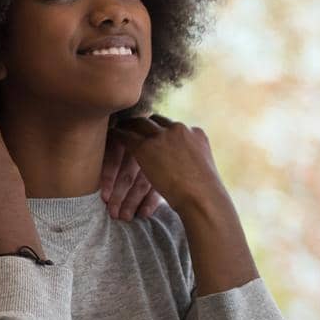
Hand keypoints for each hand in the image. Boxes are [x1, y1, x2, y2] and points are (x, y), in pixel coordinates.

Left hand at [110, 114, 228, 215]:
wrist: (203, 198)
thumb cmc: (207, 193)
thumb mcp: (205, 168)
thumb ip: (195, 158)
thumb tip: (190, 163)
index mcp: (195, 133)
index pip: (173, 126)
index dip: (161, 129)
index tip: (154, 132)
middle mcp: (178, 129)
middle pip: (155, 120)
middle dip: (144, 124)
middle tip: (133, 126)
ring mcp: (162, 136)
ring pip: (138, 124)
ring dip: (129, 126)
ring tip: (120, 127)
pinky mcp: (145, 146)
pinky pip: (125, 134)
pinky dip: (118, 134)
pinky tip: (112, 135)